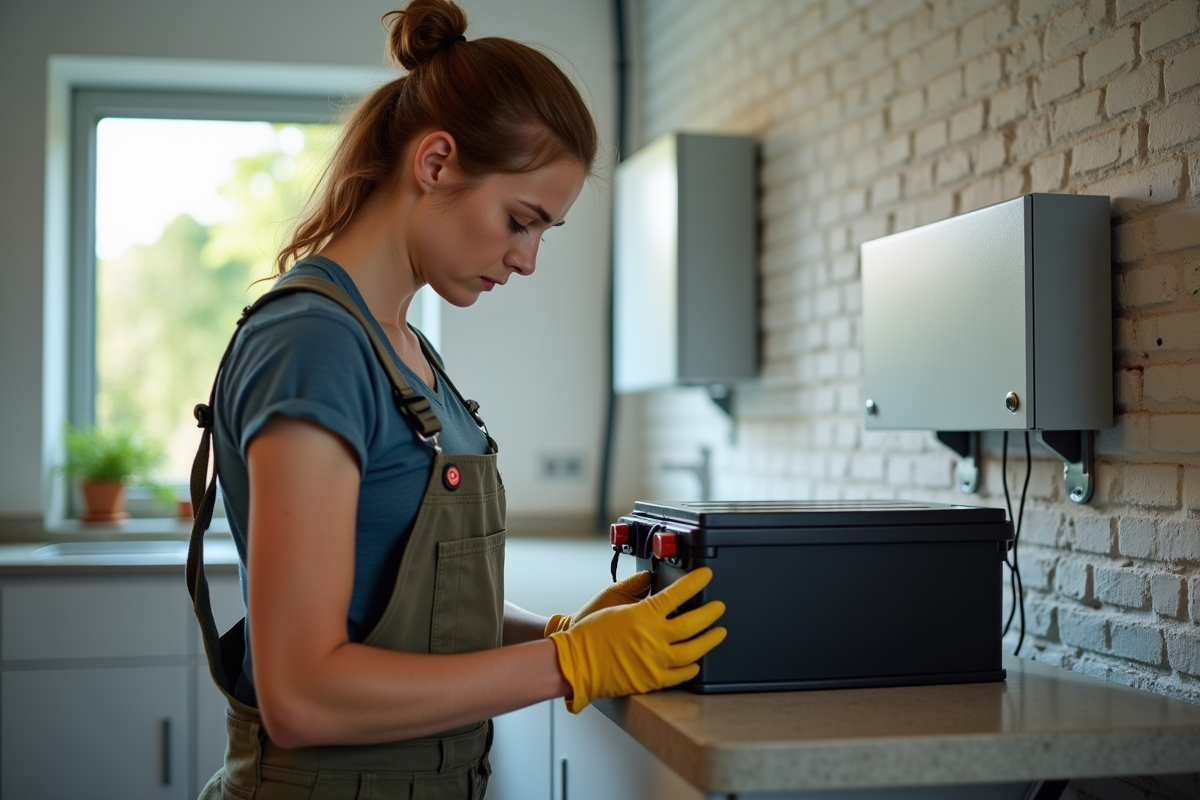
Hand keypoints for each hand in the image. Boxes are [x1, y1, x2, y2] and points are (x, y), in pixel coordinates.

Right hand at [549, 567, 725, 712]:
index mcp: (644, 616)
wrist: (575, 661)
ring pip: (693, 652)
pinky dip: (691, 668)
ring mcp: (656, 661)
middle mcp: (654, 639)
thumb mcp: (612, 600)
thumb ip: (635, 588)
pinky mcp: (652, 679)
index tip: (706, 576)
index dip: (694, 583)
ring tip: (718, 633)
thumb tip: (651, 579)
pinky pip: (680, 675)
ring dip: (709, 641)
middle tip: (719, 607)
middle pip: (693, 624)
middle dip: (710, 613)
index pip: (677, 594)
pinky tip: (697, 662)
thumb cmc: (589, 631)